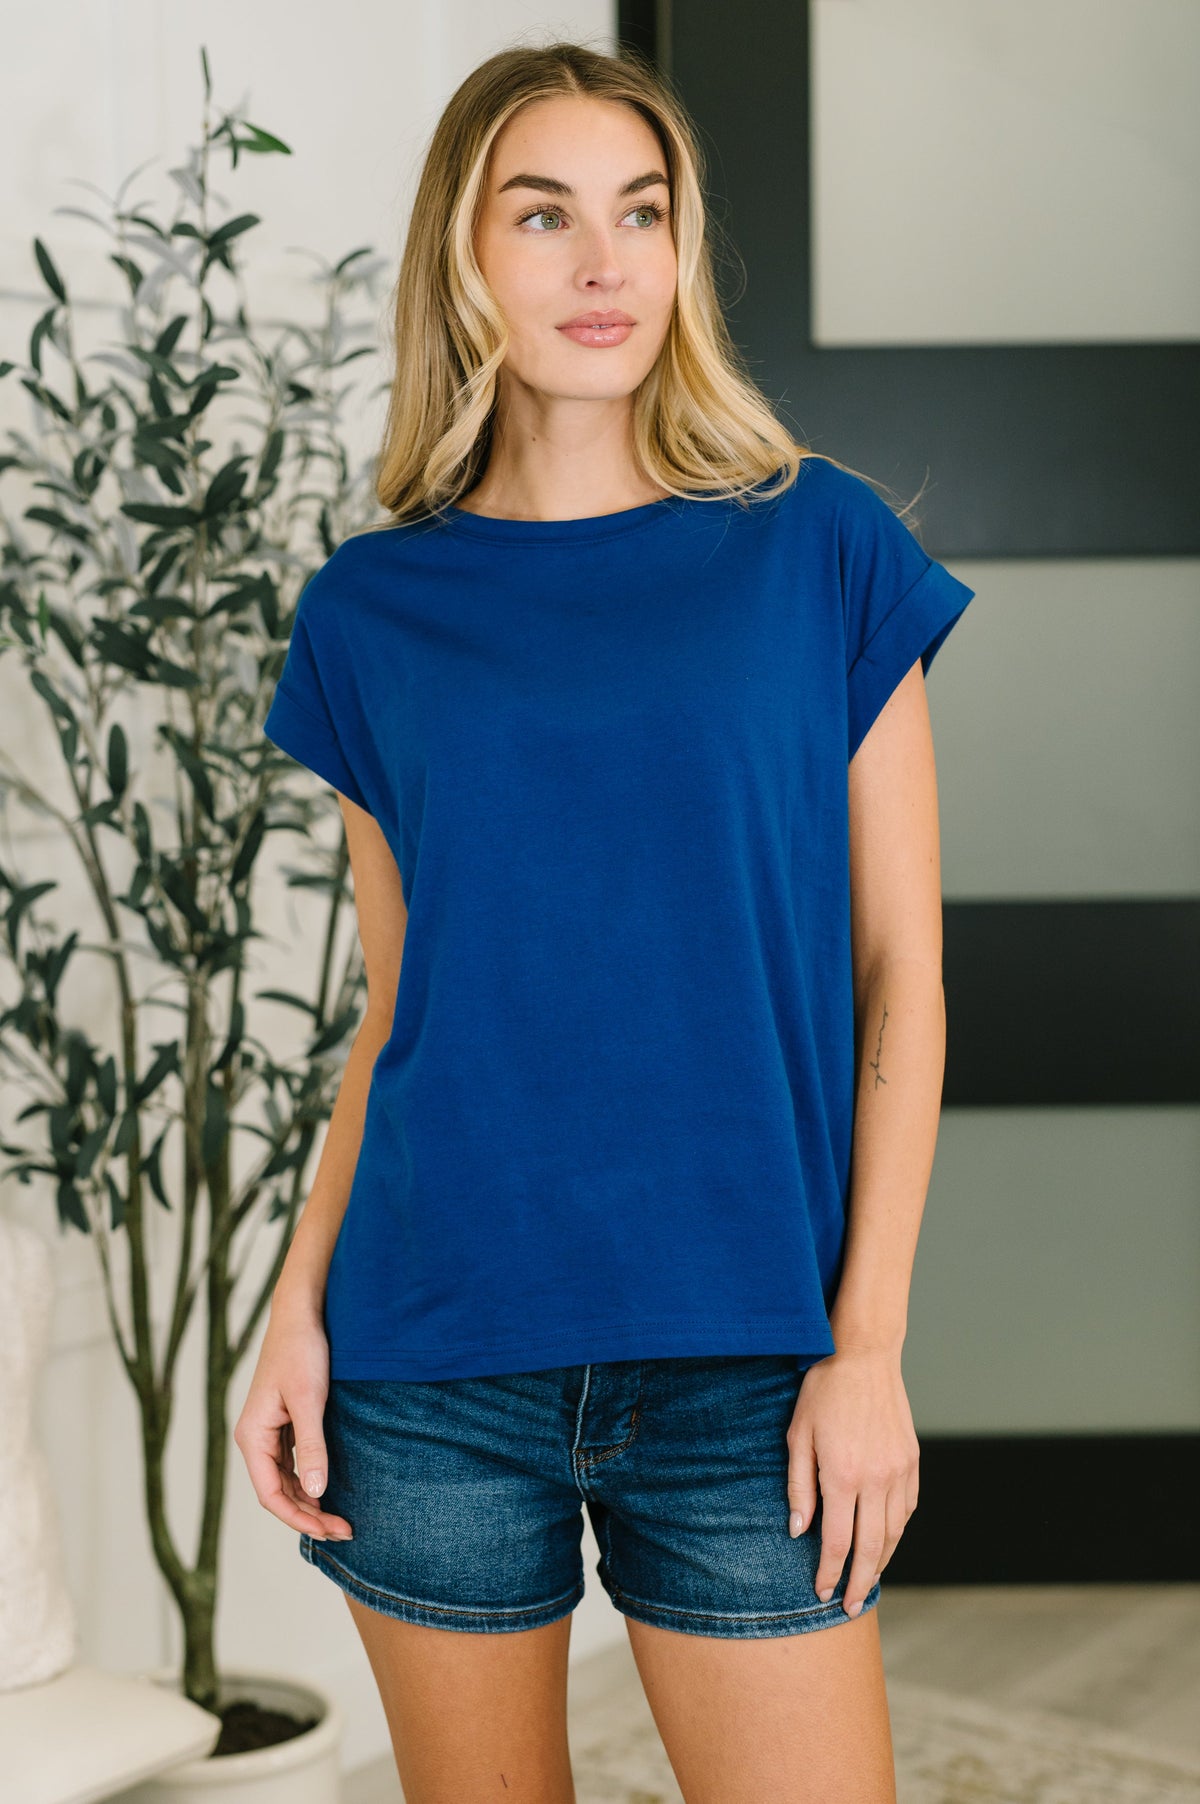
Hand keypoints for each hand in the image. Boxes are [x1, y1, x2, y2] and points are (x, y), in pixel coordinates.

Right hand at [233, 1297, 353, 1542]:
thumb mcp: (309, 1400)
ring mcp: (268, 1431)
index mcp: (253, 1436)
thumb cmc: (301, 1352)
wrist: (301, 1314)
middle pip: (278, 1492)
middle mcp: (256, 1438)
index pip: (271, 1495)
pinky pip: (292, 1463)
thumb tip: (314, 1491)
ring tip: (339, 1519)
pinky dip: (308, 1481)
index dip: (299, 1518)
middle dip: (308, 1515)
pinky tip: (328, 1489)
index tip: (330, 1530)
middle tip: (344, 1531)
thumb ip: (310, 1446)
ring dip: (309, 1501)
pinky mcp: (283, 1423)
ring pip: (285, 1480)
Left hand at [786, 1345, 918, 1616]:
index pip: (838, 1542)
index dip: (830, 1573)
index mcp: (842, 1475)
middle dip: (861, 1583)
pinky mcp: (911, 1461)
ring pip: (893, 1533)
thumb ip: (799, 1487)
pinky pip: (907, 1509)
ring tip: (868, 1581)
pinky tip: (884, 1540)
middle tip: (851, 1608)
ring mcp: (898, 1471)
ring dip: (880, 1562)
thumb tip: (799, 1531)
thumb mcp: (798, 1436)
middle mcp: (876, 1479)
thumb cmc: (823, 1392)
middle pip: (871, 1549)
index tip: (822, 1593)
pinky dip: (896, 1531)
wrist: (863, 1356)